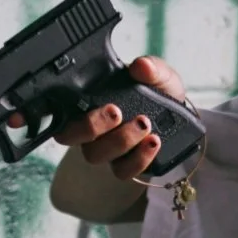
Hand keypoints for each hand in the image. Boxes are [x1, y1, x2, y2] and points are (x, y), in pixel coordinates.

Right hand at [54, 53, 187, 187]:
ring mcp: (106, 150)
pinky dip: (138, 159)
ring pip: (96, 155)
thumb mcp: (158, 75)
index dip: (58, 110)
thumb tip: (142, 66)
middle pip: (70, 136)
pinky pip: (123, 171)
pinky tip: (153, 143)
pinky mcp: (125, 166)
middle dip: (91, 125)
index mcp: (89, 102)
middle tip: (115, 112)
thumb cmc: (158, 93)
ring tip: (144, 124)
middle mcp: (91, 128)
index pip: (60, 108)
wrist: (179, 118)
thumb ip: (150, 68)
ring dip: (119, 140)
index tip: (83, 100)